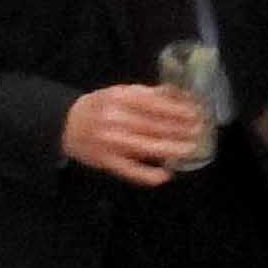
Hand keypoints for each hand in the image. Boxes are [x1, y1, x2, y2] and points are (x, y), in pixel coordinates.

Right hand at [62, 84, 204, 185]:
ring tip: (190, 149)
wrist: (67, 123)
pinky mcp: (106, 161)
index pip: (154, 104)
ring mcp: (110, 142)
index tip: (196, 113)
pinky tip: (165, 175)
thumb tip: (180, 93)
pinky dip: (148, 174)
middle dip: (180, 129)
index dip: (178, 110)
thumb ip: (148, 94)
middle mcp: (114, 119)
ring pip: (145, 147)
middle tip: (200, 131)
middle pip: (153, 126)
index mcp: (119, 98)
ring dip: (171, 149)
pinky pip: (130, 170)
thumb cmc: (101, 106)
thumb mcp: (120, 92)